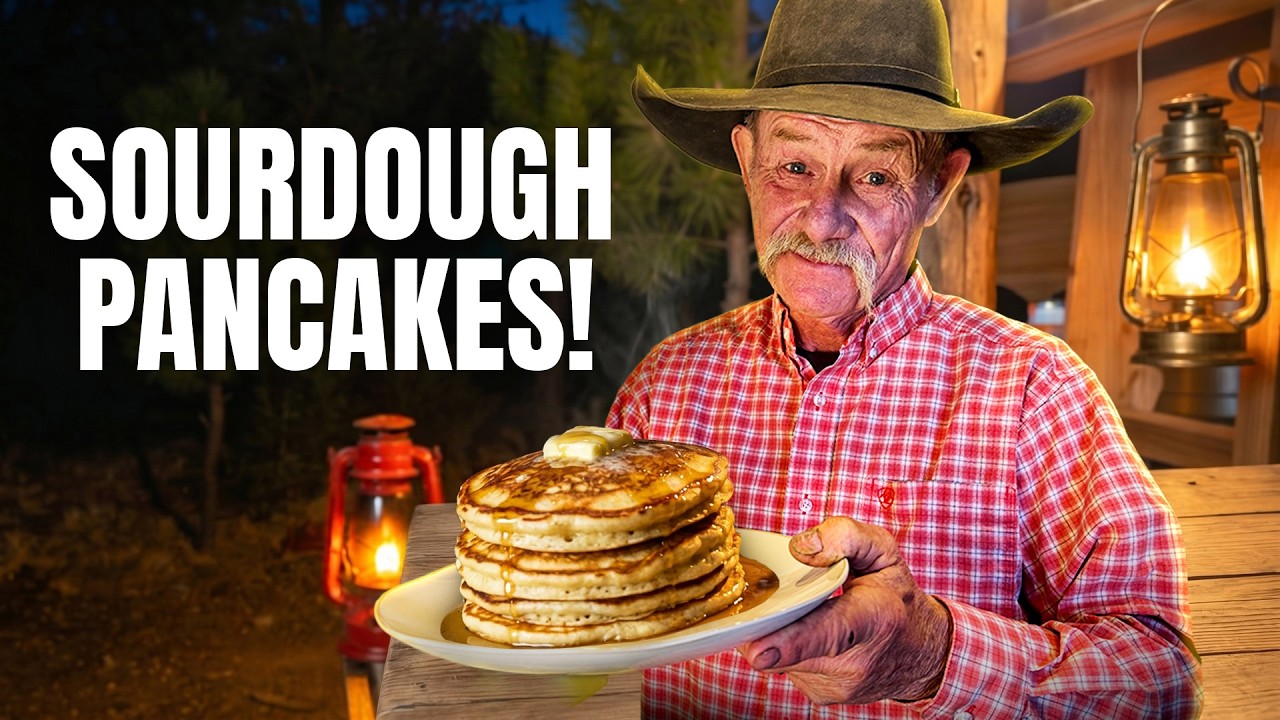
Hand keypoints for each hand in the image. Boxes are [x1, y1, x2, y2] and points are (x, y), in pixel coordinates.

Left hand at [738, 517, 951, 704]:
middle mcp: (855, 660)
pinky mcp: (820, 695)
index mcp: (874, 617)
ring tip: (805, 612)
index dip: (792, 641)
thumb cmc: (895, 596)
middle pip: (792, 648)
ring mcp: (836, 685)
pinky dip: (786, 646)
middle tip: (764, 600)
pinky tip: (806, 631)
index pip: (832, 631)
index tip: (758, 652)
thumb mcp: (884, 551)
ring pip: (779, 656)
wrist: (919, 653)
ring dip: (779, 631)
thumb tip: (800, 547)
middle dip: (766, 624)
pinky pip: (784, 665)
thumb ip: (845, 535)